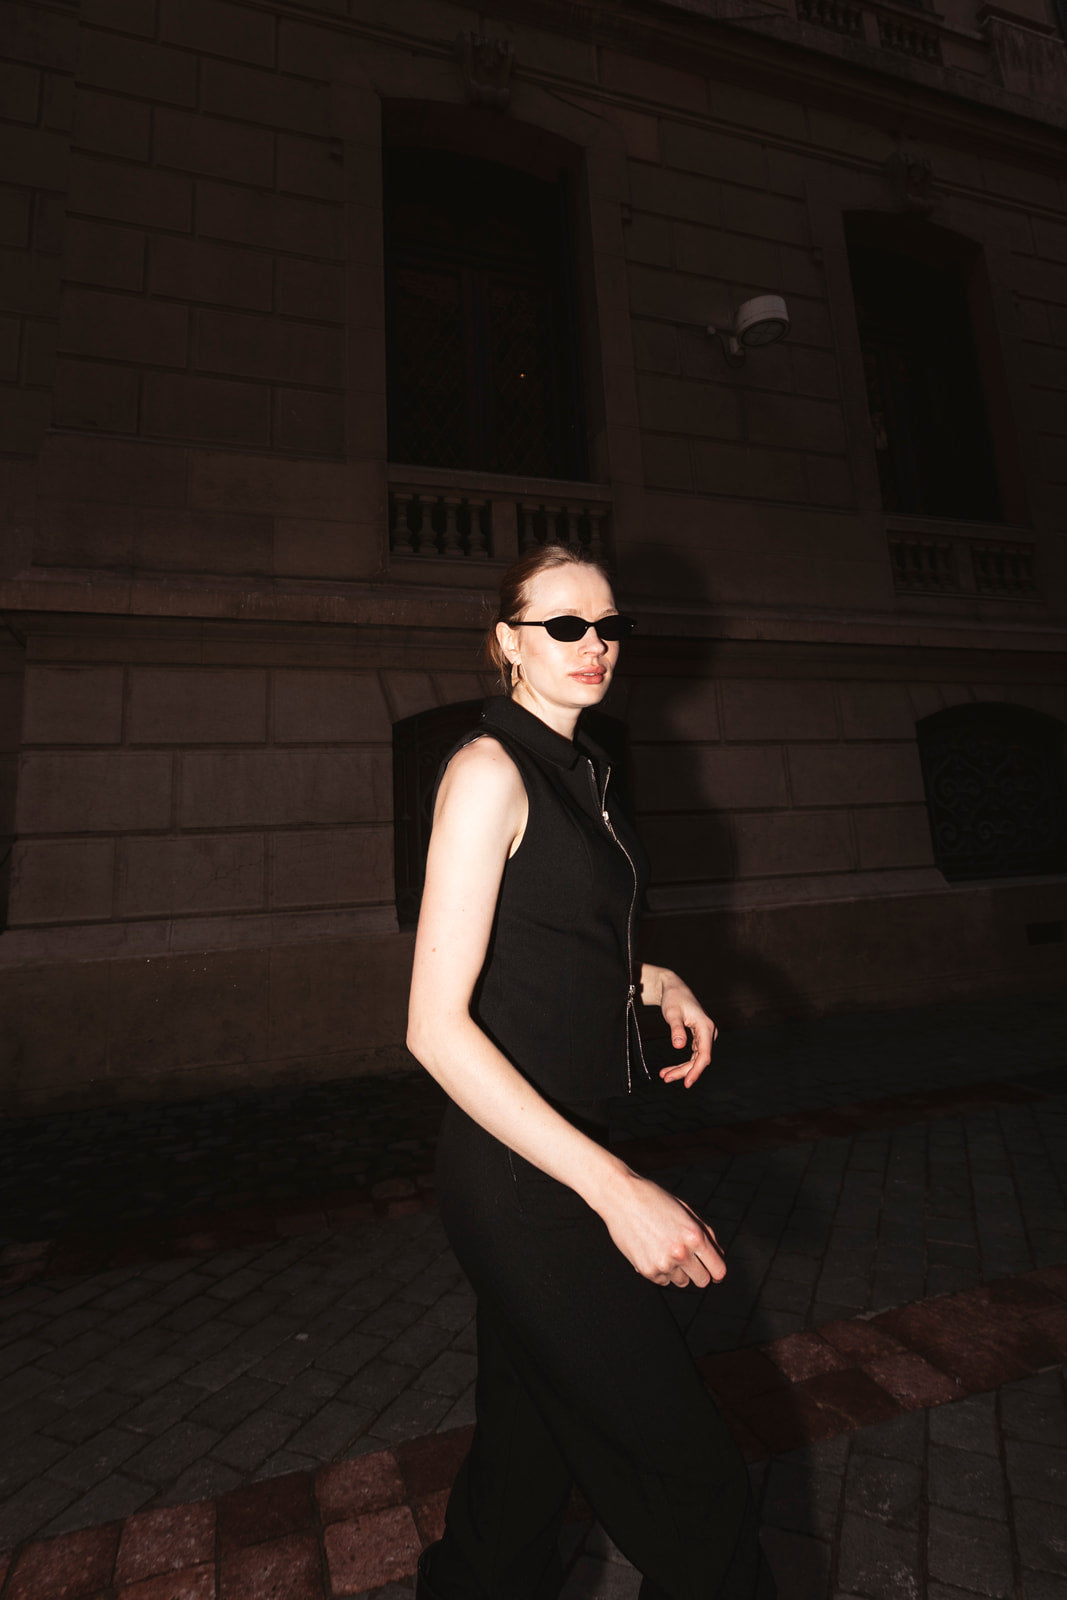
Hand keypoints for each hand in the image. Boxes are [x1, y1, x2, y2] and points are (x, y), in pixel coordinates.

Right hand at [597, 1170, 726, 1288]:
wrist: (621, 1197)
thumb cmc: (655, 1200)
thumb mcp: (686, 1212)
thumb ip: (707, 1234)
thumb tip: (719, 1257)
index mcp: (695, 1235)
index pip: (718, 1271)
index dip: (717, 1273)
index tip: (713, 1272)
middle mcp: (681, 1252)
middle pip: (702, 1281)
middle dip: (699, 1273)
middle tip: (688, 1260)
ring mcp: (663, 1263)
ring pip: (681, 1282)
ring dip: (678, 1271)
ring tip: (665, 1249)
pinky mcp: (646, 1270)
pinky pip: (663, 1281)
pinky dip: (661, 1271)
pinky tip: (652, 1251)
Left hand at [657, 972, 717, 1087]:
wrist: (673, 988)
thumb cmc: (673, 999)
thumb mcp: (672, 1013)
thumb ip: (676, 1029)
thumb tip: (679, 1046)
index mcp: (706, 1027)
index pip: (704, 1055)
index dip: (696, 1071)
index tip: (687, 1083)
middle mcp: (709, 1032)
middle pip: (699, 1060)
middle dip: (683, 1071)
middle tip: (665, 1078)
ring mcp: (705, 1036)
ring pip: (695, 1059)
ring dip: (681, 1069)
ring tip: (664, 1076)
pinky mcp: (699, 1038)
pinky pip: (692, 1055)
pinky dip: (681, 1063)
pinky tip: (669, 1070)